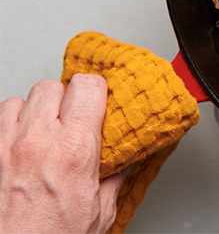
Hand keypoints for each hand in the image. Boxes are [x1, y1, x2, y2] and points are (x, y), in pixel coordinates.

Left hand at [0, 75, 123, 233]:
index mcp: (74, 150)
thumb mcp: (98, 212)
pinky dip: (8, 126)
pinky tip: (18, 143)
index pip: (86, 86)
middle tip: (69, 119)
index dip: (94, 91)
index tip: (97, 101)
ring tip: (39, 132)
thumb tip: (126, 164)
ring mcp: (6, 147)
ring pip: (18, 100)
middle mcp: (37, 142)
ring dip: (30, 112)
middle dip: (62, 99)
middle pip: (51, 87)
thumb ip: (114, 180)